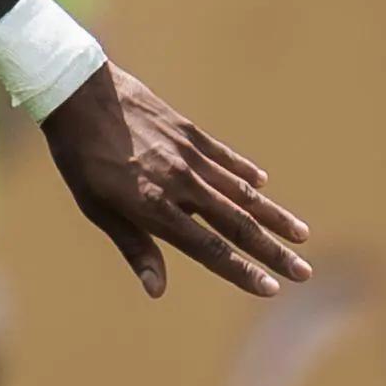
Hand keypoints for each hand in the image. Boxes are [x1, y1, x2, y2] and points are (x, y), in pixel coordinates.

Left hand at [40, 65, 312, 300]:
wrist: (80, 94)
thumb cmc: (80, 159)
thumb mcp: (97, 208)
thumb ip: (134, 247)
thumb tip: (157, 291)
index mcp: (156, 207)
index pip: (210, 248)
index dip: (241, 271)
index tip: (272, 288)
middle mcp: (181, 183)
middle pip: (238, 224)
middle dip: (274, 251)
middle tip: (305, 272)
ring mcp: (190, 156)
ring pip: (242, 192)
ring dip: (274, 216)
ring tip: (301, 235)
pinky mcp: (191, 132)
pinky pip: (226, 158)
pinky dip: (246, 172)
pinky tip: (263, 185)